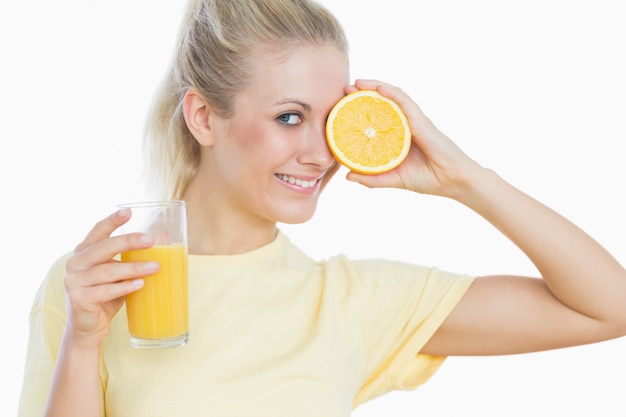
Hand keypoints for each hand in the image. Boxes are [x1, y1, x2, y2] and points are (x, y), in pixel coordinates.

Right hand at [62, 208, 157, 348]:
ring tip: (156, 267)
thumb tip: (166, 238)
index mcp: (84, 252)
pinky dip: (124, 287)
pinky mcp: (79, 299)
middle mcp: (75, 263)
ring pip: (107, 270)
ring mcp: (74, 281)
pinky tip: (140, 284)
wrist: (88, 329)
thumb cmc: (107, 296)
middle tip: (150, 240)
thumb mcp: (122, 273)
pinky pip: (105, 291)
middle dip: (128, 241)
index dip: (112, 221)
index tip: (128, 211)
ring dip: (134, 268)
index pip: (97, 231)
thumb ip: (136, 257)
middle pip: (103, 247)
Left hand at [344, 79, 479, 197]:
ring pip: (393, 97)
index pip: (377, 117)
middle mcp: (404, 124)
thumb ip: (371, 178)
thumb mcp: (393, 179)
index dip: (360, 109)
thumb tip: (347, 176)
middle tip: (344, 91)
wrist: (452, 181)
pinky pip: (405, 102)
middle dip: (363, 93)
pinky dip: (392, 93)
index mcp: (397, 136)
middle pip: (382, 103)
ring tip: (357, 83)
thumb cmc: (427, 178)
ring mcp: (413, 120)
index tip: (340, 107)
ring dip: (375, 87)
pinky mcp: (421, 121)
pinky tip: (378, 88)